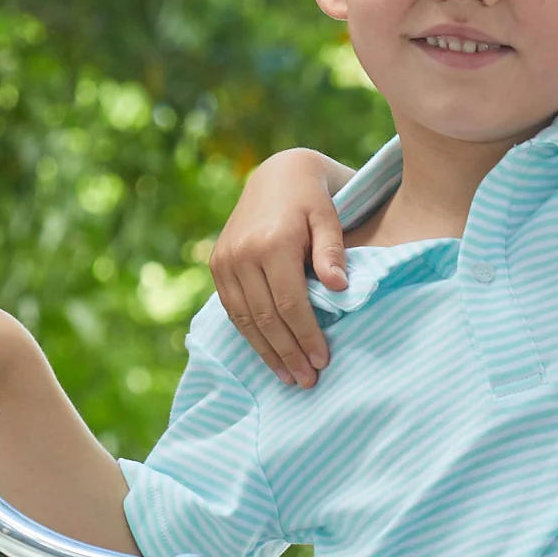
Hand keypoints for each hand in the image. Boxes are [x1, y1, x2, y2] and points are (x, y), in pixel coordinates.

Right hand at [210, 149, 352, 386]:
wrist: (276, 175)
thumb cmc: (312, 199)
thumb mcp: (328, 218)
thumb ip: (332, 252)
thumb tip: (340, 288)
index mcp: (271, 243)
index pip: (290, 304)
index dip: (306, 336)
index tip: (323, 361)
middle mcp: (242, 254)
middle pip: (266, 318)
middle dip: (288, 353)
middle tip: (307, 381)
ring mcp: (225, 261)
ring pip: (245, 319)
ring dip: (267, 353)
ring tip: (290, 377)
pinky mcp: (217, 266)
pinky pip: (233, 310)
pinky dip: (251, 336)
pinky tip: (269, 355)